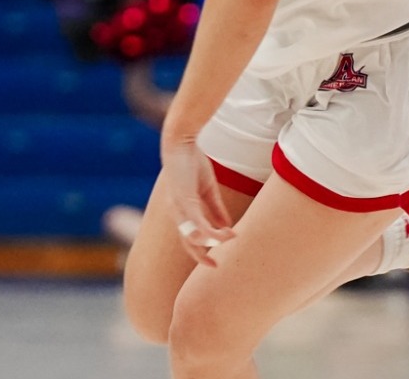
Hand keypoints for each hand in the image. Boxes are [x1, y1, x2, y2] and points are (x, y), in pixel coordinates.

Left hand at [160, 137, 235, 265]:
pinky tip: (222, 233)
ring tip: (230, 238)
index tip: (214, 261)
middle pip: (188, 242)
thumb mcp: (207, 189)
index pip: (190, 238)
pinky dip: (209, 230)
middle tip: (215, 265)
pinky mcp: (184, 200)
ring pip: (193, 234)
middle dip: (200, 256)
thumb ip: (216, 208)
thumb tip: (226, 226)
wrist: (181, 143)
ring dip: (212, 240)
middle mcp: (178, 213)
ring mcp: (179, 208)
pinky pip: (197, 222)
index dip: (201, 251)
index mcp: (182, 212)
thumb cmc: (191, 163)